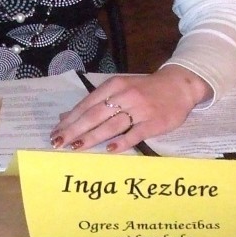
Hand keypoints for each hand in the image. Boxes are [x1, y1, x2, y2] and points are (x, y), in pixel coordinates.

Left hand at [50, 66, 211, 153]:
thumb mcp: (118, 89)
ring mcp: (140, 109)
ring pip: (112, 125)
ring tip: (76, 148)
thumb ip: (94, 102)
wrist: (179, 86)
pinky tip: (109, 150)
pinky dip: (122, 142)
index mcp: (114, 86)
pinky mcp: (154, 122)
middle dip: (75, 130)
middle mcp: (125, 96)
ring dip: (92, 137)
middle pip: (95, 115)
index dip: (70, 120)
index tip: (55, 133)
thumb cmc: (144, 89)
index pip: (87, 104)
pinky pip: (135, 133)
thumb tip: (65, 116)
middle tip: (58, 143)